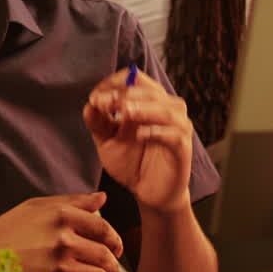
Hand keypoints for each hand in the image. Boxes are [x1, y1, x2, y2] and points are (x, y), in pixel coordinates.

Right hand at [0, 192, 122, 271]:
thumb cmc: (8, 230)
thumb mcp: (37, 206)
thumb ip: (73, 201)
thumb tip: (102, 198)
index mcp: (62, 216)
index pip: (104, 229)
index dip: (115, 240)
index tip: (115, 248)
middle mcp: (63, 239)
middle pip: (106, 255)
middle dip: (113, 264)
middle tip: (110, 268)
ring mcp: (58, 266)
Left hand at [83, 67, 193, 215]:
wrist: (148, 193)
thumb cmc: (131, 162)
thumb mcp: (107, 141)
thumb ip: (98, 123)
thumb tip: (90, 104)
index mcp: (148, 102)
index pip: (135, 78)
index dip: (114, 83)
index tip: (95, 98)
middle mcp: (167, 110)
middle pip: (151, 90)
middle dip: (125, 95)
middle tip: (104, 104)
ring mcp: (178, 128)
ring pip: (167, 109)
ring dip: (144, 108)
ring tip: (123, 113)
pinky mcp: (183, 149)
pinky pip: (175, 135)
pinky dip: (158, 132)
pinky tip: (140, 135)